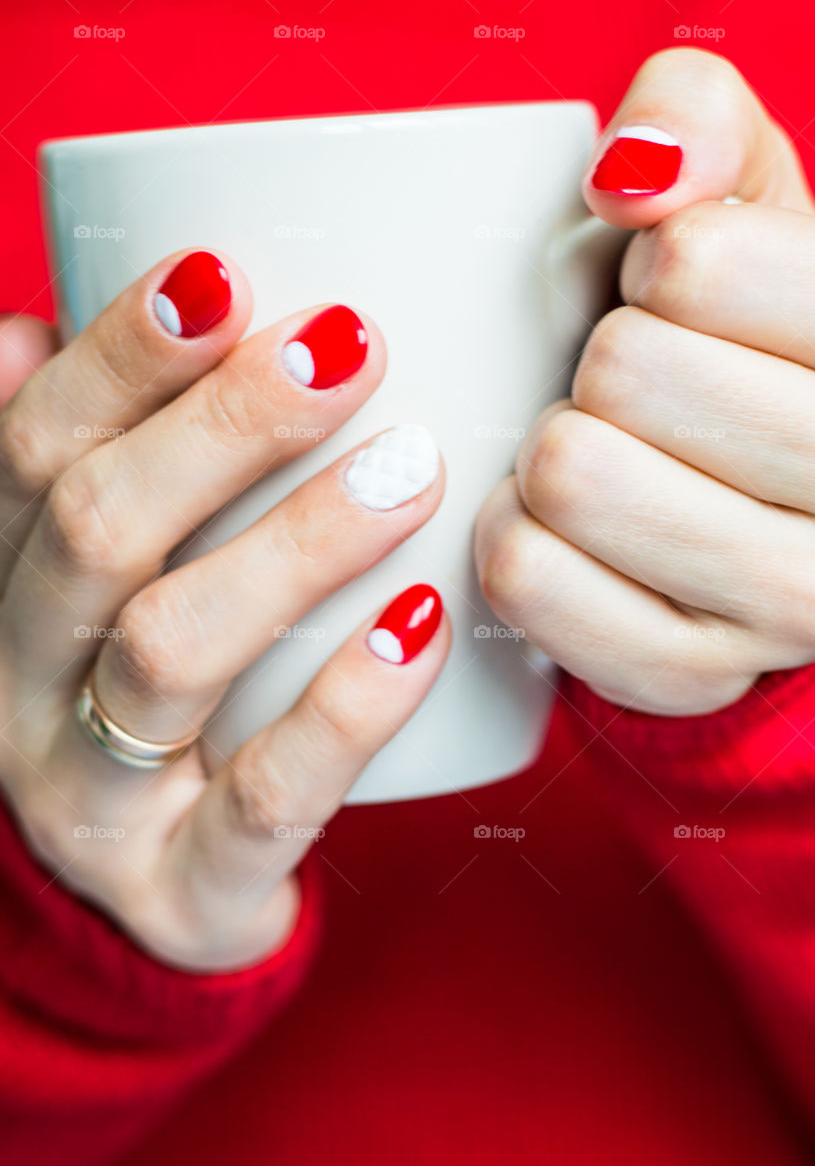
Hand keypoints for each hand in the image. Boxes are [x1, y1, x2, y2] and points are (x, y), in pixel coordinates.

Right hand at [0, 251, 448, 968]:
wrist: (162, 894)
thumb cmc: (153, 695)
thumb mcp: (101, 579)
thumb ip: (82, 466)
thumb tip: (23, 332)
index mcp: (6, 585)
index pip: (31, 450)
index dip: (118, 356)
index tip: (226, 271)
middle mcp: (22, 685)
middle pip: (95, 532)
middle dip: (220, 427)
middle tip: (349, 348)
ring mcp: (93, 798)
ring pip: (168, 652)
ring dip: (293, 546)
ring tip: (410, 468)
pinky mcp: (183, 889)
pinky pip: (262, 798)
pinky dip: (345, 707)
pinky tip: (422, 626)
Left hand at [475, 47, 814, 715]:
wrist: (774, 510)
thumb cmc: (752, 340)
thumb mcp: (752, 199)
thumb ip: (700, 123)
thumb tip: (632, 176)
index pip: (699, 267)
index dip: (657, 268)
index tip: (688, 302)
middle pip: (624, 372)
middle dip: (607, 362)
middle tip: (645, 388)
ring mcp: (801, 603)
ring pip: (573, 476)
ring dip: (561, 447)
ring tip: (615, 453)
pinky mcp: (699, 674)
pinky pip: (528, 577)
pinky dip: (518, 535)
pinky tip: (572, 529)